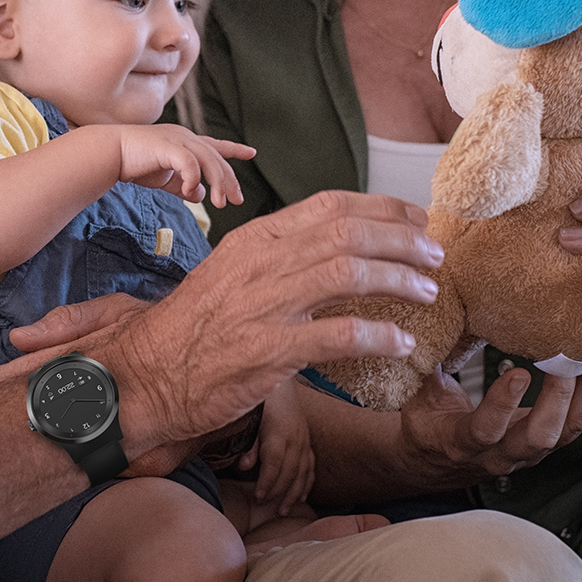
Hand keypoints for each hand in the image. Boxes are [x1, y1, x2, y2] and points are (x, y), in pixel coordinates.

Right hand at [0, 191, 442, 465]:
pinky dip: (378, 336)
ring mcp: (264, 305)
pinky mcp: (268, 351)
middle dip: (401, 239)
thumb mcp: (231, 276)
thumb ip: (278, 259)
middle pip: (346, 232)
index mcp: (254, 239)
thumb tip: (334, 249)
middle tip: (435, 255)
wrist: (145, 376)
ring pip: (347, 273)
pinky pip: (338, 336)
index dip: (381, 208)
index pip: (328, 205)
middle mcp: (261, 262)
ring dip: (398, 280)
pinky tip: (402, 343)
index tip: (415, 218)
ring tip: (429, 292)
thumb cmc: (193, 330)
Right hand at [113, 124, 253, 206]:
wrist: (110, 153)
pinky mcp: (167, 146)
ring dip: (217, 183)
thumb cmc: (135, 163)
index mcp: (185, 142)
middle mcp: (185, 137)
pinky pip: (189, 164)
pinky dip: (194, 180)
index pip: (215, 145)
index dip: (234, 149)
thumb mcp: (165, 177)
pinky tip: (190, 193)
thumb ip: (182, 185)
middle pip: (217, 158)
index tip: (251, 152)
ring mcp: (177, 139)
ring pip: (208, 160)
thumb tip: (200, 195)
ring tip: (219, 204)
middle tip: (236, 201)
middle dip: (229, 180)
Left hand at [237, 378, 315, 515]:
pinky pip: (311, 467)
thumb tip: (244, 468)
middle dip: (279, 492)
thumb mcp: (251, 421)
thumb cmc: (261, 403)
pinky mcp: (308, 442)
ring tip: (284, 510)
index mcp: (279, 433)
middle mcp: (295, 439)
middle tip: (267, 508)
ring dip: (294, 494)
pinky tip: (302, 498)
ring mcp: (304, 441)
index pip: (274, 463)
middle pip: (290, 472)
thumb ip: (249, 445)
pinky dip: (307, 483)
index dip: (267, 482)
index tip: (258, 497)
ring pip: (303, 472)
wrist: (280, 385)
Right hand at [397, 362, 581, 480]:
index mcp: (461, 442)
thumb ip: (426, 364)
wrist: (436, 461)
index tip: (518, 372)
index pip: (485, 430)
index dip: (502, 404)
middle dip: (558, 397)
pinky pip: (573, 426)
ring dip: (581, 395)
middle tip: (568, 358)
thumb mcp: (419, 395)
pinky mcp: (544, 446)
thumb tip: (431, 317)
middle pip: (539, 437)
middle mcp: (498, 454)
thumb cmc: (426, 423)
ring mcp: (525, 454)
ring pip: (565, 433)